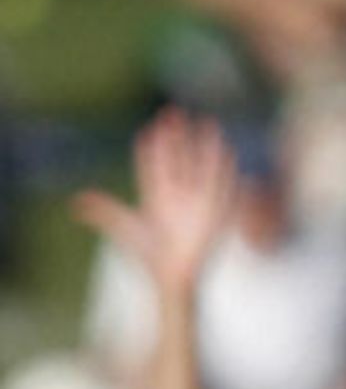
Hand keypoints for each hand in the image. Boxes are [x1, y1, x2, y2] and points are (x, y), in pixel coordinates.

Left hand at [75, 109, 238, 295]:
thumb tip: (76, 202)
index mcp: (155, 198)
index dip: (153, 146)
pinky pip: (220, 182)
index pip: (154, 165)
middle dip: (176, 137)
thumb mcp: (127, 228)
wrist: (175, 276)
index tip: (150, 128)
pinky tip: (226, 149)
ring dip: (202, 145)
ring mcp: (196, 202)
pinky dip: (223, 165)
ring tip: (207, 122)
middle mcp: (176, 197)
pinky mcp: (214, 209)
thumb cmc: (151, 256)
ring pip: (200, 166)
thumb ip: (105, 212)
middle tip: (173, 112)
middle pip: (177, 160)